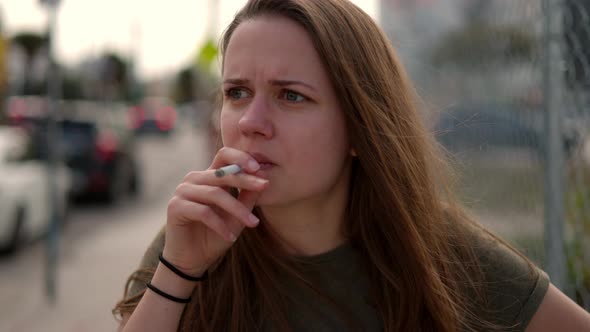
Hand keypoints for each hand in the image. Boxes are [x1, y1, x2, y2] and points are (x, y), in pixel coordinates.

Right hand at [162, 147, 268, 276]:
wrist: (193, 259)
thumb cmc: (216, 235)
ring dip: (237, 210)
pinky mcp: (175, 207)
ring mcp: (183, 191)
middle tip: (264, 187)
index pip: (224, 156)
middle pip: (222, 173)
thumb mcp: (237, 216)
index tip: (258, 168)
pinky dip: (220, 225)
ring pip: (215, 194)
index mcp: (209, 176)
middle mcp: (194, 179)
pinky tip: (231, 237)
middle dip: (246, 180)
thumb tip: (263, 181)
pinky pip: (203, 212)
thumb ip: (247, 198)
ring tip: (252, 224)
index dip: (241, 157)